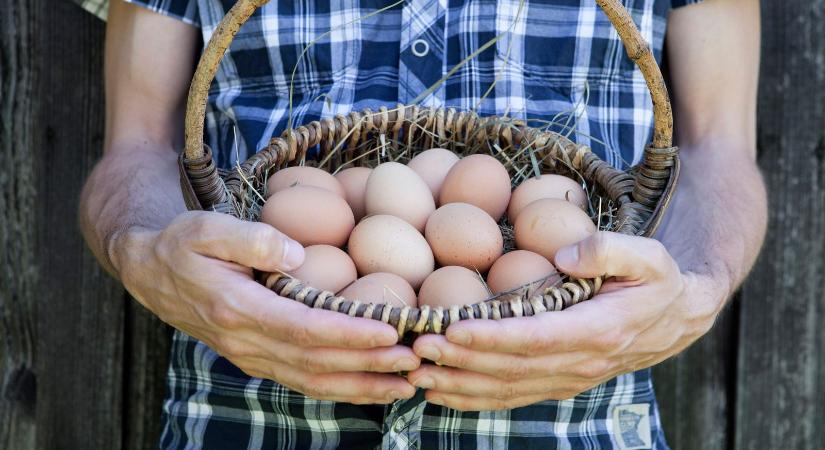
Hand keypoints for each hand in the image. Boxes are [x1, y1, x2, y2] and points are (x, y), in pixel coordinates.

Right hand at [112, 211, 419, 403]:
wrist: (150, 272)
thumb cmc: (182, 243)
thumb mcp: (206, 227)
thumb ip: (251, 239)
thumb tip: (300, 255)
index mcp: (237, 309)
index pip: (303, 329)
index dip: (348, 333)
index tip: (389, 332)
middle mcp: (245, 342)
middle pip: (316, 362)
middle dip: (368, 365)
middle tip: (415, 361)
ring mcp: (251, 357)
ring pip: (312, 381)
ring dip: (362, 386)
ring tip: (406, 385)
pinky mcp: (258, 360)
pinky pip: (303, 381)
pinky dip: (341, 387)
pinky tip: (372, 387)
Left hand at [407, 231, 727, 410]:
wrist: (676, 318)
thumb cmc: (656, 279)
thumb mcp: (648, 255)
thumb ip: (609, 250)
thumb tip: (565, 253)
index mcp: (597, 329)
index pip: (535, 337)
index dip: (491, 337)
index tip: (450, 329)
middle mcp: (579, 362)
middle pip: (511, 367)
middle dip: (459, 361)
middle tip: (416, 349)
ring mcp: (568, 378)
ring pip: (506, 388)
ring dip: (458, 384)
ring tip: (416, 374)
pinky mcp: (558, 383)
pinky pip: (512, 396)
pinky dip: (474, 398)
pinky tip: (441, 394)